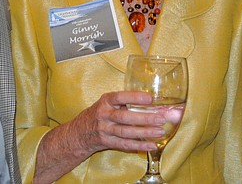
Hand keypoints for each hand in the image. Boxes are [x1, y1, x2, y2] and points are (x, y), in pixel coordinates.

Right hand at [32, 91, 167, 183]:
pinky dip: (139, 145)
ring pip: (125, 132)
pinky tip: (151, 145)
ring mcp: (104, 130)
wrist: (80, 132)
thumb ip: (126, 102)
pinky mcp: (106, 142)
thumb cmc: (100, 113)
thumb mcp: (108, 103)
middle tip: (161, 118)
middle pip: (124, 117)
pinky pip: (124, 144)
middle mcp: (104, 114)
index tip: (150, 99)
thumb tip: (153, 103)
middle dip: (144, 118)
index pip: (120, 97)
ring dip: (144, 132)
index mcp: (106, 101)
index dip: (134, 97)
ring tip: (160, 132)